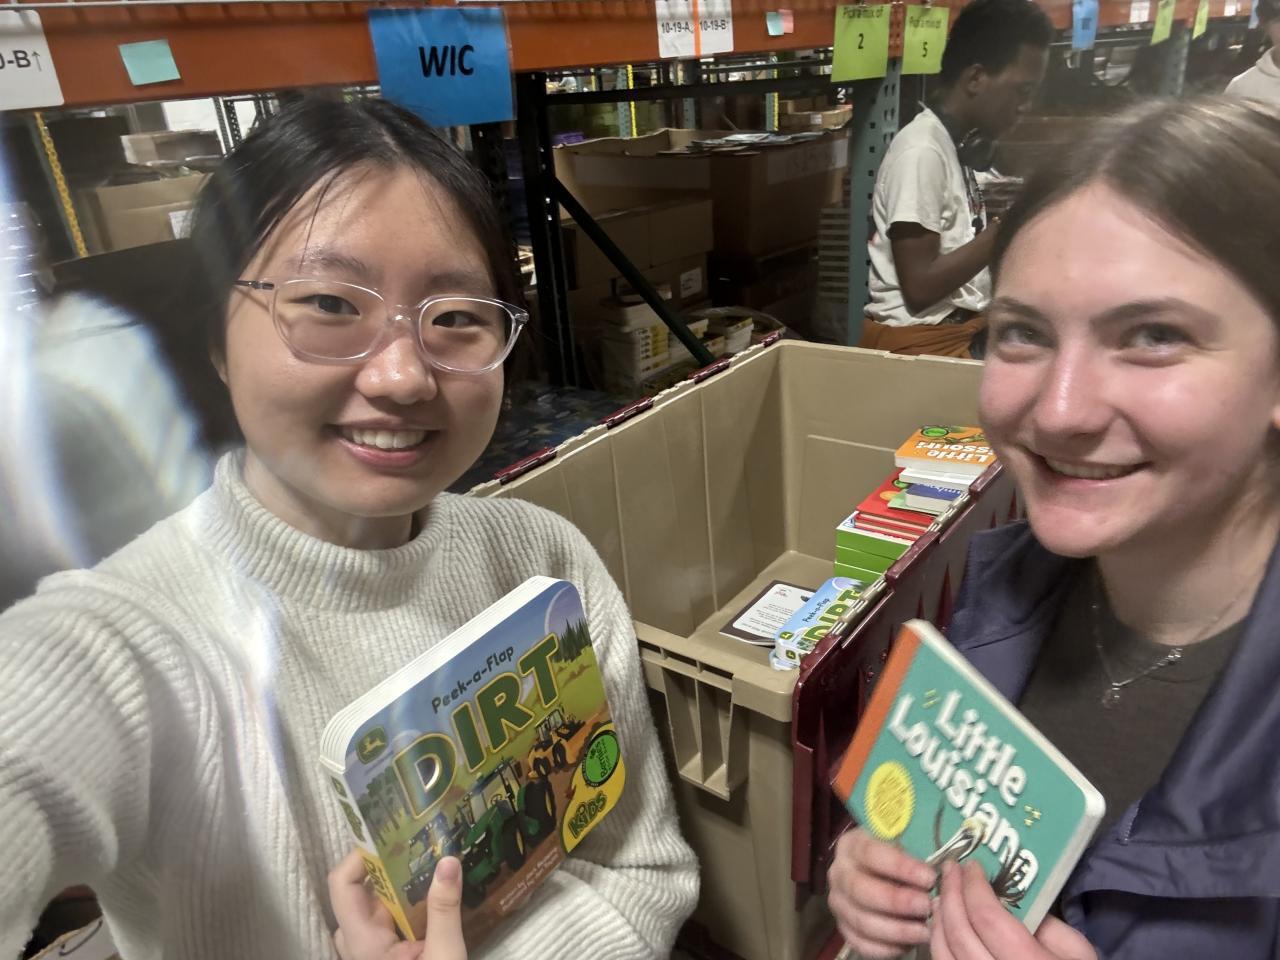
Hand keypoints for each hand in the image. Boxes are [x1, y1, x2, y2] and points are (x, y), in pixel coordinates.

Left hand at [330, 849, 466, 959]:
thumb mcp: (443, 954)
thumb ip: (444, 911)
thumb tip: (448, 861)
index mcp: (362, 940)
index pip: (342, 884)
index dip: (361, 855)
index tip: (393, 835)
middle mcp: (356, 940)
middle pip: (362, 888)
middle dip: (390, 863)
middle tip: (421, 842)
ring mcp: (365, 947)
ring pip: (375, 901)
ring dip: (400, 882)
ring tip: (430, 860)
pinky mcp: (380, 952)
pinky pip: (384, 916)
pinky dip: (404, 900)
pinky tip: (430, 892)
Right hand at [827, 828, 934, 958]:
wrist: (881, 880)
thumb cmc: (897, 863)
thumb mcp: (903, 849)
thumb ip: (913, 859)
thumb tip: (941, 874)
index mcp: (851, 846)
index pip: (871, 853)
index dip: (901, 867)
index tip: (929, 878)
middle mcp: (839, 874)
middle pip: (861, 890)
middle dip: (897, 901)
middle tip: (926, 906)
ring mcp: (839, 903)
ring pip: (862, 921)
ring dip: (896, 929)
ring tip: (925, 930)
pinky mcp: (844, 929)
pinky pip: (862, 944)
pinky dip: (887, 947)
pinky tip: (909, 944)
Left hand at [932, 861, 1095, 959]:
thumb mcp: (1075, 949)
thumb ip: (1043, 921)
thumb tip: (1003, 896)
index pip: (989, 919)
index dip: (975, 887)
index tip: (972, 865)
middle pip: (960, 934)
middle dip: (951, 895)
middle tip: (950, 870)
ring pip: (944, 954)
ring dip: (939, 919)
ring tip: (943, 894)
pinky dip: (938, 943)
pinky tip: (942, 925)